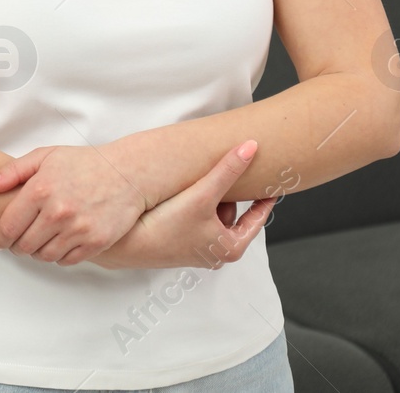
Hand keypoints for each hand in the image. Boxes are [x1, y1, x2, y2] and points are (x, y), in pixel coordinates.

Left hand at [0, 144, 149, 263]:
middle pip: (24, 246)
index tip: (0, 240)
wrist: (128, 173)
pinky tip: (59, 242)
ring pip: (44, 256)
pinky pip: (66, 260)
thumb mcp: (45, 157)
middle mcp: (58, 212)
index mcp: (41, 190)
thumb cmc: (84, 163)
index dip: (0, 238)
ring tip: (39, 241)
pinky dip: (59, 255)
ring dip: (37, 252)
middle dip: (17, 246)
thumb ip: (12, 172)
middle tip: (19, 241)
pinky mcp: (95, 242)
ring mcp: (78, 229)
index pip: (8, 227)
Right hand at [92, 141, 274, 269]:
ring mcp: (196, 248)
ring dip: (206, 197)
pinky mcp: (178, 242)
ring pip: (211, 214)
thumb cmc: (166, 227)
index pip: (257, 218)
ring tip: (197, 181)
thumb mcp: (203, 195)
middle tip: (223, 173)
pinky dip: (192, 203)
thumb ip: (228, 170)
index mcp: (230, 248)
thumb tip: (250, 148)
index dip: (265, 199)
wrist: (126, 244)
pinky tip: (182, 191)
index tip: (274, 185)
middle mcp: (215, 251)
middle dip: (225, 194)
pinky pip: (194, 217)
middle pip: (231, 213)